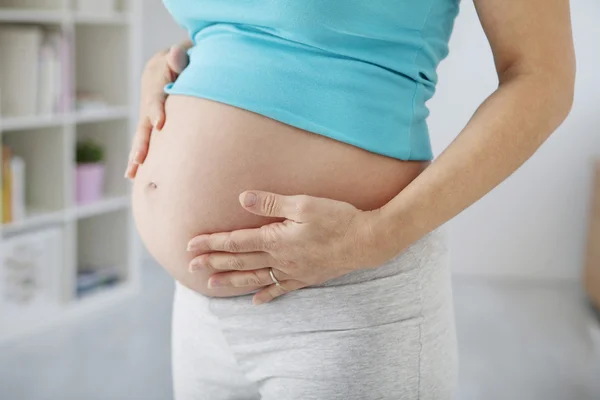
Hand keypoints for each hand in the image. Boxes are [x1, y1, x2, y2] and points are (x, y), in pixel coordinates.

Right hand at [125, 44, 189, 178]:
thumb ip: (179, 56)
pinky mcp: (152, 123)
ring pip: (142, 135)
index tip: (160, 124)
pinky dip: (140, 155)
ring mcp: (148, 113)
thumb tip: (177, 55)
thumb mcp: (182, 53)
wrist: (171, 61)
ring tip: (132, 173)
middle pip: (143, 122)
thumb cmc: (183, 58)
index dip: (156, 109)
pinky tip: (135, 174)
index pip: (155, 97)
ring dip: (136, 154)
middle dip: (142, 142)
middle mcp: (148, 100)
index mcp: (156, 80)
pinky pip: (146, 140)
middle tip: (139, 159)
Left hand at [187, 191, 395, 304]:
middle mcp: (280, 258)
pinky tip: (254, 301)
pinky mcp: (306, 277)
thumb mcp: (304, 204)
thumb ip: (272, 204)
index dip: (212, 242)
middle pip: (240, 261)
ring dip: (231, 280)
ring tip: (211, 285)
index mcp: (276, 239)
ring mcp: (293, 270)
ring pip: (255, 277)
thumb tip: (243, 200)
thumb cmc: (337, 218)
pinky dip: (266, 295)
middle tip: (191, 266)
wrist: (366, 241)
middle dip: (213, 262)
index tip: (191, 244)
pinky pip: (281, 289)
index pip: (236, 241)